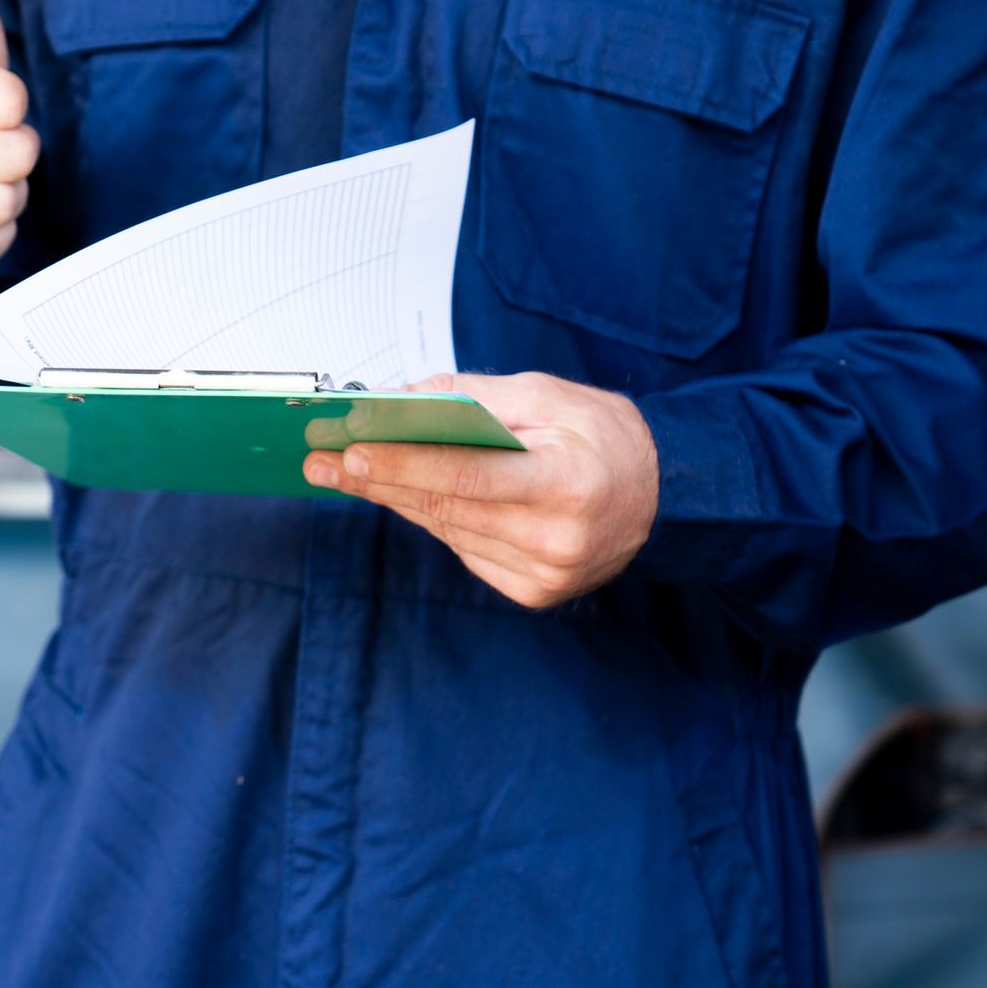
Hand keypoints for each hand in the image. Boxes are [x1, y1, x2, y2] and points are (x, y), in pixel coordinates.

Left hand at [302, 372, 659, 608]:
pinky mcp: (533, 591)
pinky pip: (465, 548)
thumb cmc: (605, 437)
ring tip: (344, 472)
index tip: (350, 450)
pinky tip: (402, 495)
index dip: (402, 463)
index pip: (465, 475)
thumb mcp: (548, 395)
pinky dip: (433, 517)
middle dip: (377, 480)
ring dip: (393, 499)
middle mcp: (557, 539)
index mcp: (567, 484)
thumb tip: (401, 398)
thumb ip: (474, 397)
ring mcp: (545, 575)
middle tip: (322, 461)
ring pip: (446, 529)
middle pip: (445, 506)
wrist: (664, 496)